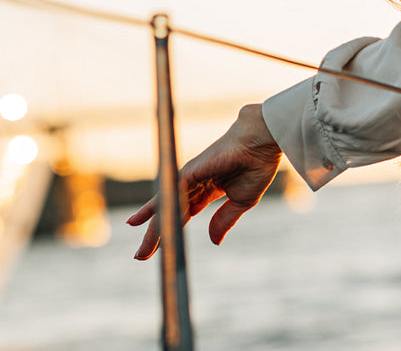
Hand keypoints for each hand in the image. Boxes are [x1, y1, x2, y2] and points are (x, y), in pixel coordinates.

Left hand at [127, 103, 282, 259]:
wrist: (260, 145)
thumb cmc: (255, 167)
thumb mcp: (241, 202)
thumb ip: (224, 220)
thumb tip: (214, 241)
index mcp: (208, 189)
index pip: (185, 213)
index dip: (174, 230)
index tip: (165, 247)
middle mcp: (194, 183)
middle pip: (171, 214)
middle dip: (157, 235)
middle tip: (140, 256)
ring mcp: (189, 178)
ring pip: (167, 208)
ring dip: (153, 231)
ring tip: (141, 253)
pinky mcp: (188, 173)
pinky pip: (169, 196)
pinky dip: (156, 211)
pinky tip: (144, 225)